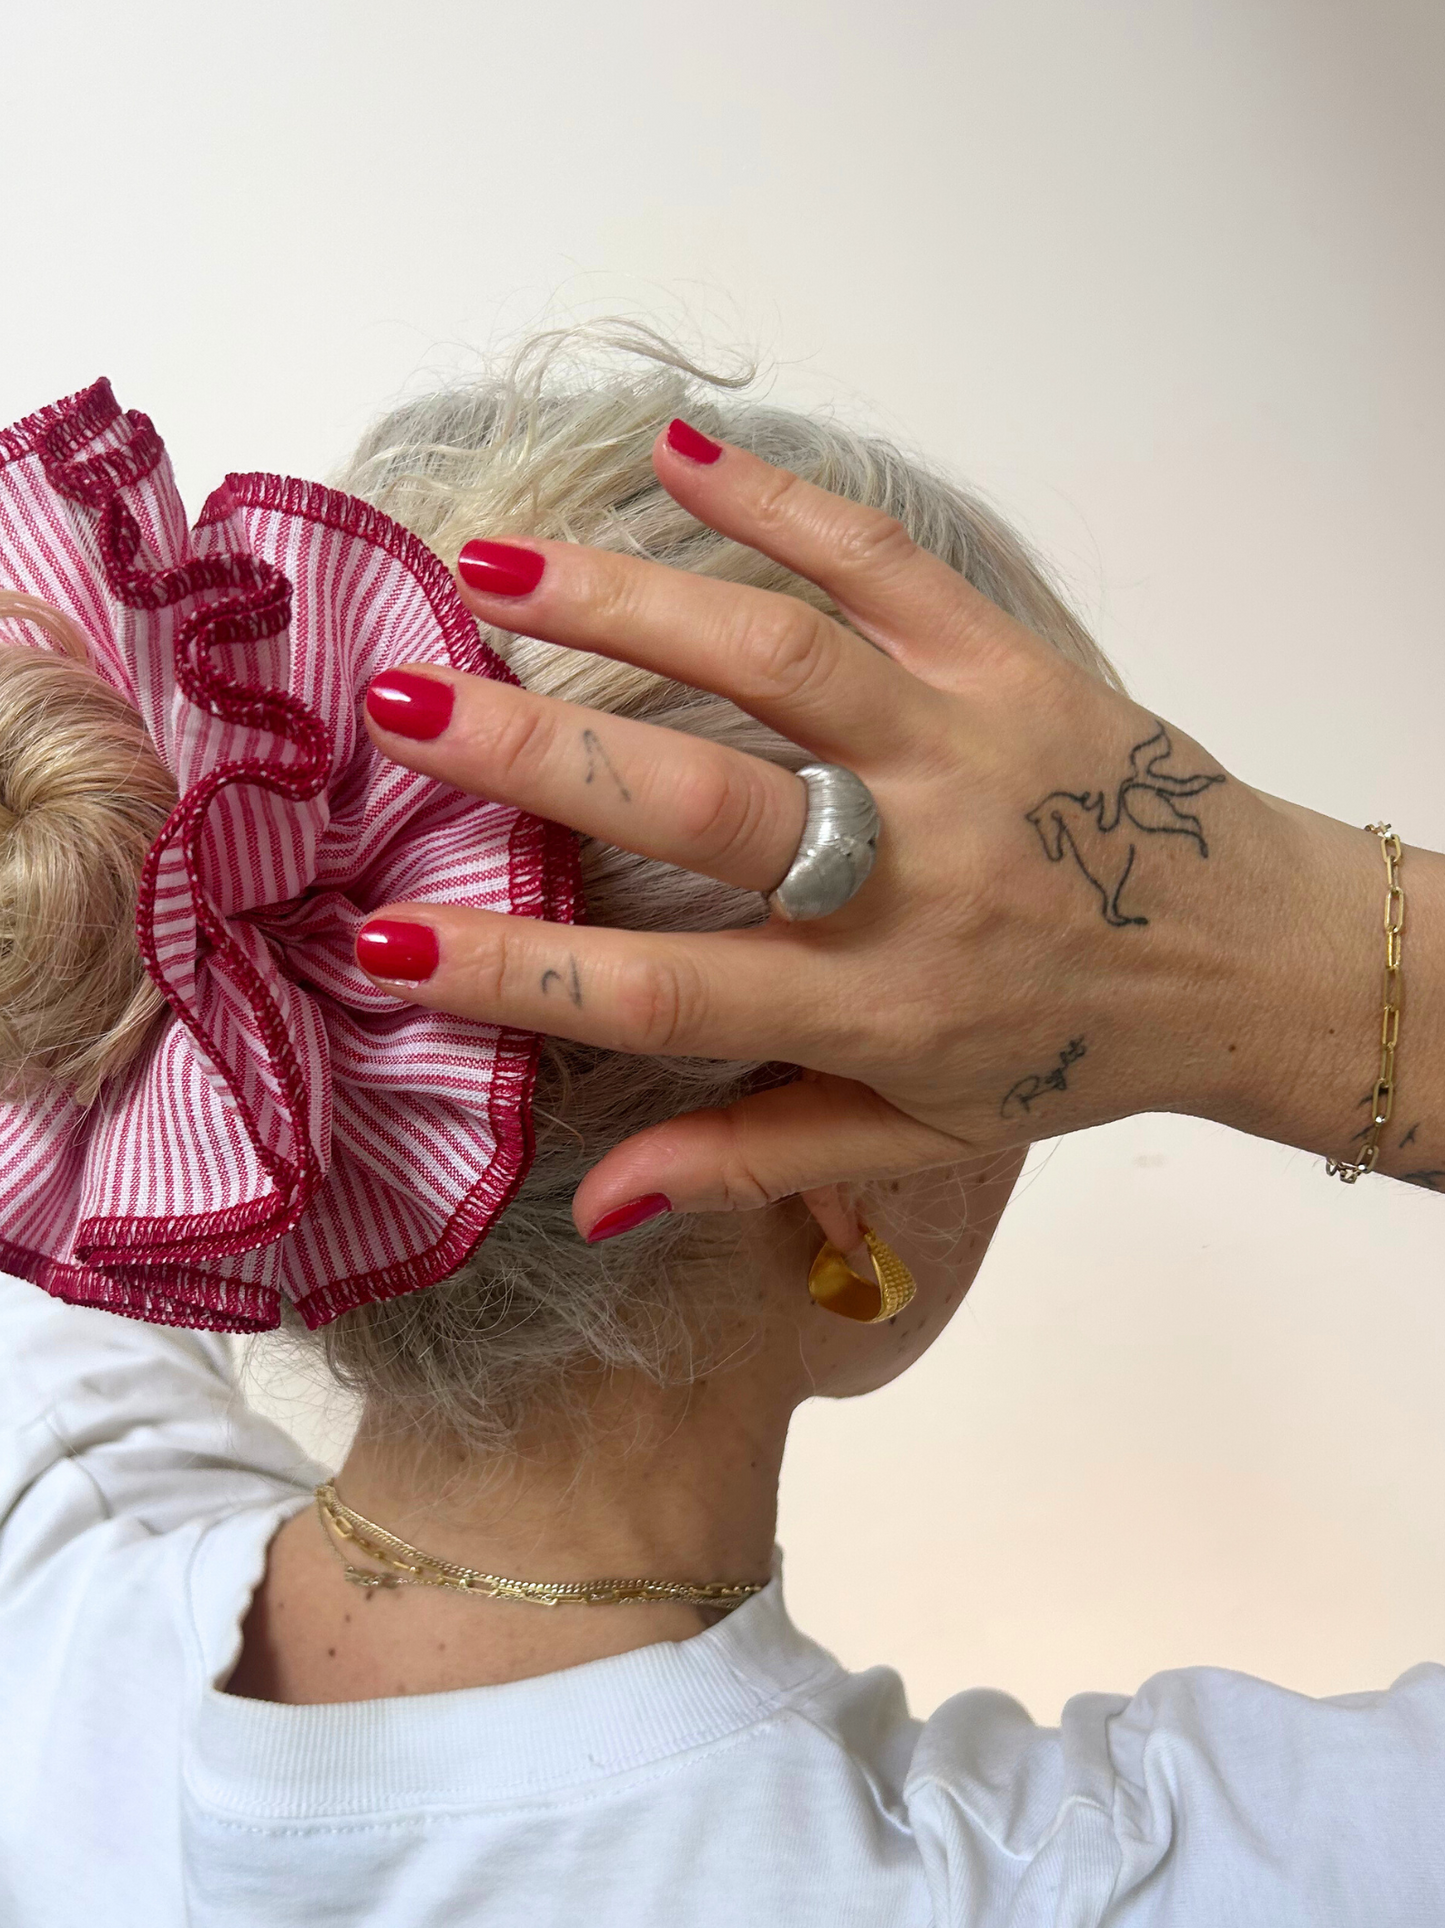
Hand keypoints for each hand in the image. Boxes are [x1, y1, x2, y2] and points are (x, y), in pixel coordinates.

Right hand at [356, 426, 1440, 1230]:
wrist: (1248, 956)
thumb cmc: (1069, 1052)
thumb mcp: (919, 1138)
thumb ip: (754, 1162)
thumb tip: (600, 1205)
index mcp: (878, 1009)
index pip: (667, 998)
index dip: (519, 972)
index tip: (385, 942)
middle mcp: (911, 876)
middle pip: (701, 805)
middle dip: (536, 755)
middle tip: (403, 704)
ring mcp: (962, 751)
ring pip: (779, 659)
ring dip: (626, 604)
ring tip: (492, 566)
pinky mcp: (1008, 664)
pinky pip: (886, 567)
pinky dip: (783, 503)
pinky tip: (680, 457)